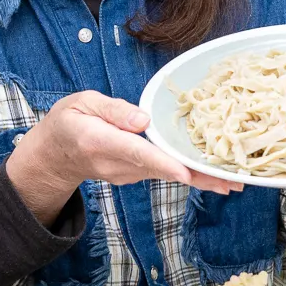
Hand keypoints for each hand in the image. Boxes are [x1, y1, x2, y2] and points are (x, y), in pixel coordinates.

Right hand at [5, 91, 237, 224]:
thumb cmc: (67, 122)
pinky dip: (185, 173)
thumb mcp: (81, 103)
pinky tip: (210, 174)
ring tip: (232, 180)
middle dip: (196, 176)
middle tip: (230, 182)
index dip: (162, 162)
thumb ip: (113, 110)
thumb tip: (143, 120)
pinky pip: (161, 173)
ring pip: (165, 174)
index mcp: (99, 140)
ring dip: (197, 178)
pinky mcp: (133, 176)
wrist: (53, 156)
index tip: (185, 172)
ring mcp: (125, 175)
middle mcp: (115, 164)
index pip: (135, 152)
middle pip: (160, 169)